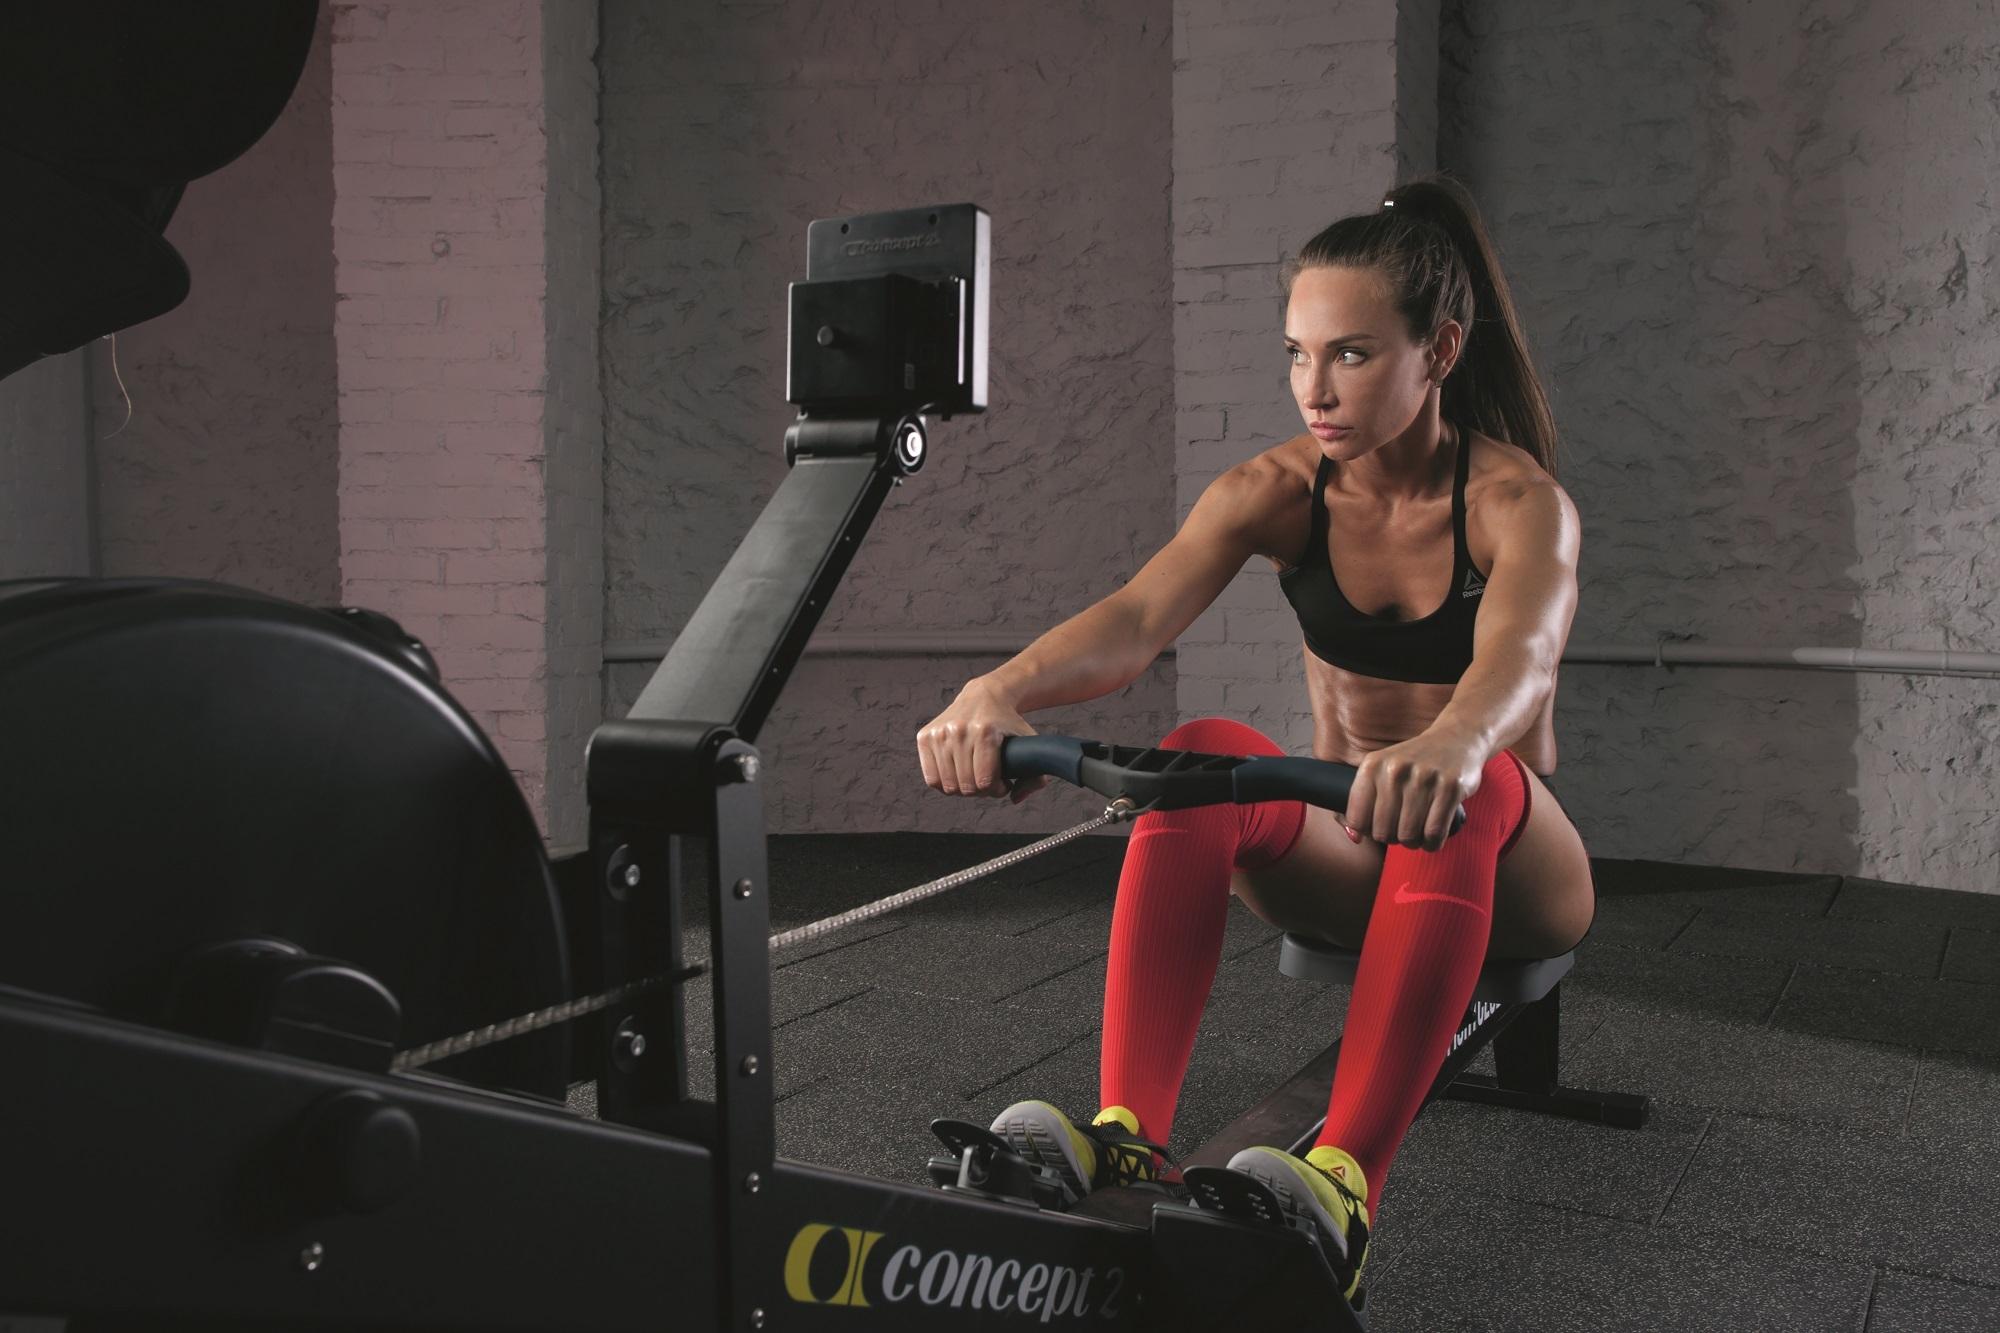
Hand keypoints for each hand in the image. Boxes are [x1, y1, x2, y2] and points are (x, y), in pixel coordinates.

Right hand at [916, 681, 1049, 803]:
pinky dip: (945, 784)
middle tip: (988, 781)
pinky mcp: (925, 736)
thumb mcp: (1030, 742)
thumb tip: (1015, 799)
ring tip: (974, 777)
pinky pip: (931, 778)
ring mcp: (939, 732)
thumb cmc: (1007, 723)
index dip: (996, 790)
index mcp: (985, 732)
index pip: (985, 781)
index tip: (1003, 783)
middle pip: (966, 786)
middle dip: (980, 791)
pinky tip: (958, 775)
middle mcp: (959, 730)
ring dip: (963, 789)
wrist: (984, 696)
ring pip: (947, 785)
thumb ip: (1036, 775)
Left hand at [1340, 732, 1485, 852]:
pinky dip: (1432, 843)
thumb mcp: (1382, 770)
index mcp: (1372, 765)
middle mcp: (1395, 770)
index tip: (1378, 829)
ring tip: (1417, 835)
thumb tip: (1354, 837)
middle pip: (1383, 831)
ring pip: (1409, 835)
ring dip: (1413, 843)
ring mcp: (1424, 777)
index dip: (1367, 832)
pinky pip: (1434, 832)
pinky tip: (1431, 837)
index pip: (1357, 819)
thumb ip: (1363, 801)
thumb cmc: (1414, 763)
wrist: (1457, 738)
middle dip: (1392, 839)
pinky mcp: (1450, 787)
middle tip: (1401, 832)